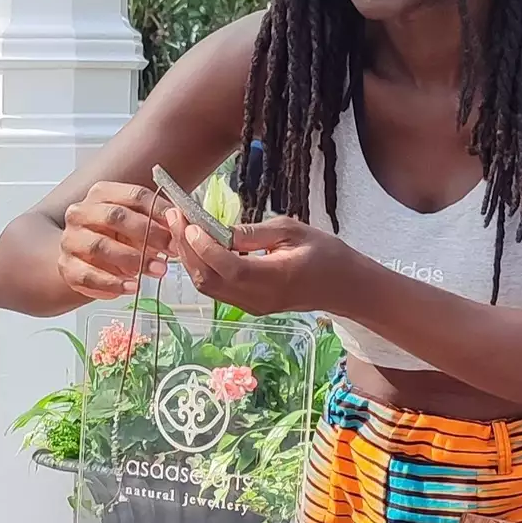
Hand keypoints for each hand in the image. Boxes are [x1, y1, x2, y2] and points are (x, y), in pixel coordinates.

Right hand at [57, 181, 176, 299]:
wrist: (81, 257)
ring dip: (133, 260)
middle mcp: (80, 213)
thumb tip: (181, 224)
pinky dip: (113, 284)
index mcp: (100, 194)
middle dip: (148, 234)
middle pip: (114, 217)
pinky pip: (88, 276)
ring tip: (157, 270)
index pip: (134, 196)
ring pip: (100, 247)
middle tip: (171, 250)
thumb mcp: (135, 224)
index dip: (160, 212)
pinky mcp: (66, 266)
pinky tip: (132, 286)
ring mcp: (70, 240)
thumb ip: (155, 222)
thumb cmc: (113, 237)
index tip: (179, 228)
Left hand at [170, 212, 356, 316]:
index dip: (204, 246)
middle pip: (209, 279)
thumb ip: (255, 233)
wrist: (345, 287)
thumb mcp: (293, 231)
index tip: (190, 222)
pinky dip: (201, 267)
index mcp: (274, 279)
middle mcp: (257, 299)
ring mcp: (251, 306)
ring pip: (208, 286)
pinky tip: (196, 245)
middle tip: (175, 216)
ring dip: (190, 258)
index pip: (228, 267)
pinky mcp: (248, 306)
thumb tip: (219, 230)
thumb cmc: (326, 254)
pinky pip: (216, 289)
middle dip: (187, 248)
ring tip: (180, 228)